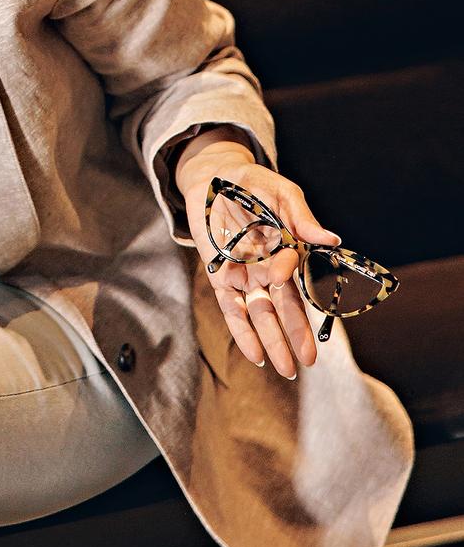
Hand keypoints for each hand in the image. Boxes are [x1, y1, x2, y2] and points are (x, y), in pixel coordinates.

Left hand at [178, 149, 340, 379]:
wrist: (213, 177)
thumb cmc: (252, 183)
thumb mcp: (279, 194)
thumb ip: (301, 218)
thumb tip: (332, 238)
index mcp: (290, 250)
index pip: (298, 274)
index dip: (289, 275)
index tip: (280, 272)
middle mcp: (270, 269)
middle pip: (285, 306)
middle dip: (296, 333)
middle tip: (309, 361)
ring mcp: (245, 276)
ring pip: (261, 314)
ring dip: (273, 341)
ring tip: (287, 370)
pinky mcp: (220, 278)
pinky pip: (232, 309)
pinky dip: (242, 332)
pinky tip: (255, 355)